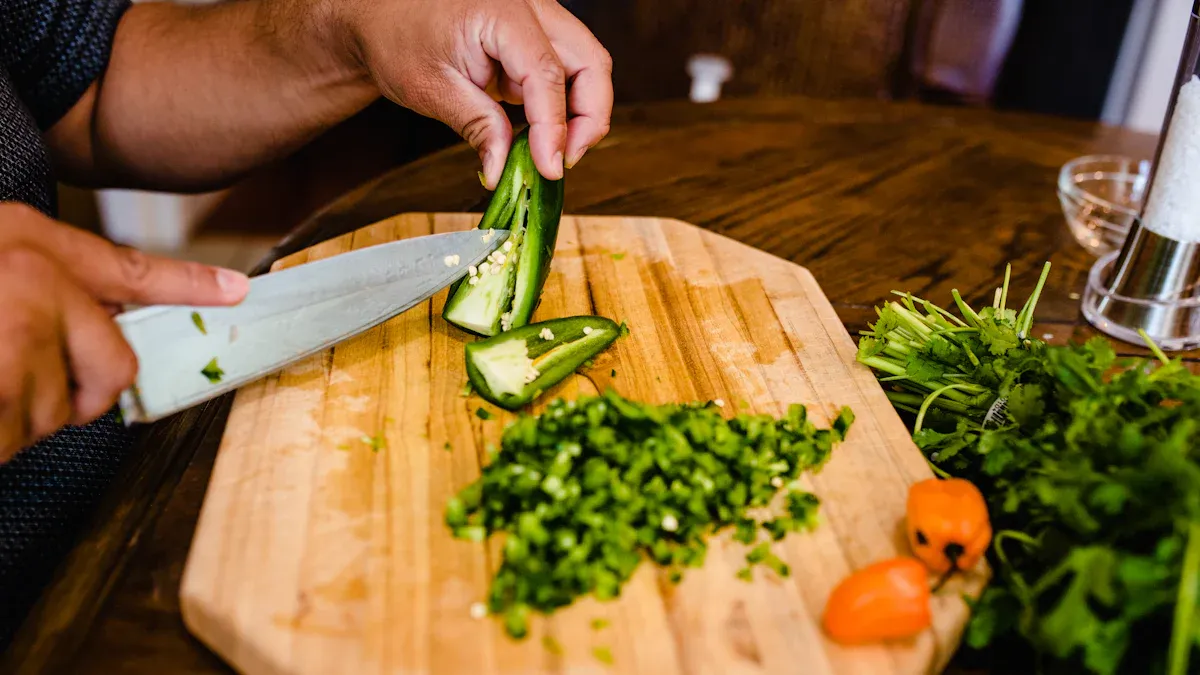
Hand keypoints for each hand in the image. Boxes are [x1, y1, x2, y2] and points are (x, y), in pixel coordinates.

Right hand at [0, 202, 248, 461]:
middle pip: (115, 367)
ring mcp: (16, 330)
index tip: (237, 290)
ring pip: (58, 411)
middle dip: (75, 392)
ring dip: (15, 417)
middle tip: (13, 384)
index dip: (190, 285)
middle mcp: (36, 280)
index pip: (133, 272)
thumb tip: (88, 322)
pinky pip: (16, 435)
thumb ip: (43, 285)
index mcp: (31, 245)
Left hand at [323, 0, 612, 186]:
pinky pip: (569, 72)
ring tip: (552, 153)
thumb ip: (476, 126)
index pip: (547, 72)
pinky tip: (542, 136)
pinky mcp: (537, 39)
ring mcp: (538, 20)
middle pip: (592, 61)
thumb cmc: (398, 39)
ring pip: (589, 66)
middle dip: (589, 118)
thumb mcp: (430, 88)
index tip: (550, 168)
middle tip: (561, 162)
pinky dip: (564, 107)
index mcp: (501, 11)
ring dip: (581, 115)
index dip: (554, 126)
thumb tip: (503, 171)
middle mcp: (531, 7)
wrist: (383, 17)